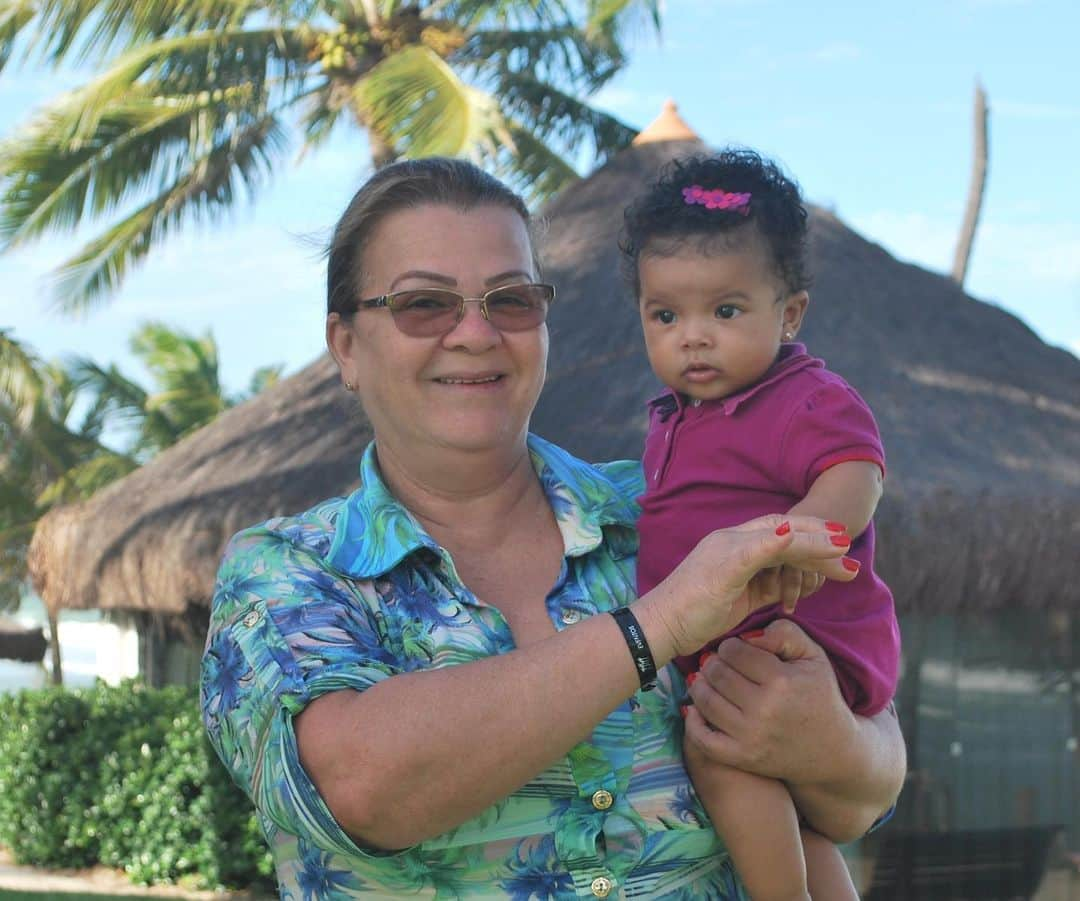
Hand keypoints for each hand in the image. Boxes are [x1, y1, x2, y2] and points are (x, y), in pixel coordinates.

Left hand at [637, 514, 855, 659]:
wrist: (665, 628)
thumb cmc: (691, 601)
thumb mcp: (725, 574)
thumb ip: (758, 550)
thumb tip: (789, 528)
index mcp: (736, 539)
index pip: (783, 529)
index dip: (813, 536)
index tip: (842, 542)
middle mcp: (741, 549)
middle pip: (788, 543)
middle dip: (820, 551)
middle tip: (850, 565)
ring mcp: (743, 570)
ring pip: (786, 562)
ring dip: (812, 567)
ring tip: (841, 575)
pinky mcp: (745, 590)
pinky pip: (778, 581)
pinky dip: (796, 584)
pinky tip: (810, 591)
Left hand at [684, 618, 856, 783]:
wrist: (831, 751)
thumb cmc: (819, 696)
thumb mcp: (813, 656)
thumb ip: (785, 633)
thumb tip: (749, 635)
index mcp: (781, 681)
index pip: (733, 651)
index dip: (729, 646)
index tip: (734, 651)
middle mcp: (764, 709)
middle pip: (717, 674)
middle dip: (713, 664)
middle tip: (718, 664)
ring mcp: (751, 736)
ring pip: (705, 701)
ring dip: (700, 686)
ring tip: (707, 681)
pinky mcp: (742, 758)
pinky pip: (702, 738)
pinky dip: (693, 722)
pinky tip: (696, 709)